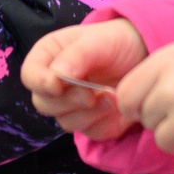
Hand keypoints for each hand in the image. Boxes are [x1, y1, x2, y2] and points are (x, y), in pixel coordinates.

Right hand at [24, 19, 149, 139]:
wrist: (143, 55)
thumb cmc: (117, 41)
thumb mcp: (99, 41)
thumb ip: (78, 55)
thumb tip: (57, 76)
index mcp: (49, 57)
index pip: (29, 75)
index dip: (39, 83)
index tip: (57, 85)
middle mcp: (55, 84)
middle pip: (44, 104)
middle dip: (69, 101)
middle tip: (92, 93)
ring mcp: (72, 106)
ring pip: (66, 122)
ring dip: (90, 113)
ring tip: (112, 96)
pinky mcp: (92, 122)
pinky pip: (92, 133)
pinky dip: (106, 123)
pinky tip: (119, 106)